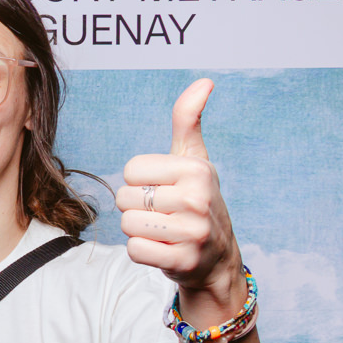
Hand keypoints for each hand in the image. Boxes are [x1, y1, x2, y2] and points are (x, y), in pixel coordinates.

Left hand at [118, 79, 242, 304]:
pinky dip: (143, 252)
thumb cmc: (198, 201)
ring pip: (127, 225)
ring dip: (138, 230)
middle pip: (125, 198)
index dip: (139, 182)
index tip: (162, 190)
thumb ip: (188, 120)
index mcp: (196, 169)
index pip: (130, 170)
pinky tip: (164, 249)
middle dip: (136, 208)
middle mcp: (197, 198)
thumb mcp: (194, 159)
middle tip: (163, 214)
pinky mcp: (183, 260)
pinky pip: (135, 250)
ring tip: (163, 231)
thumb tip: (204, 82)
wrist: (217, 258)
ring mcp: (192, 231)